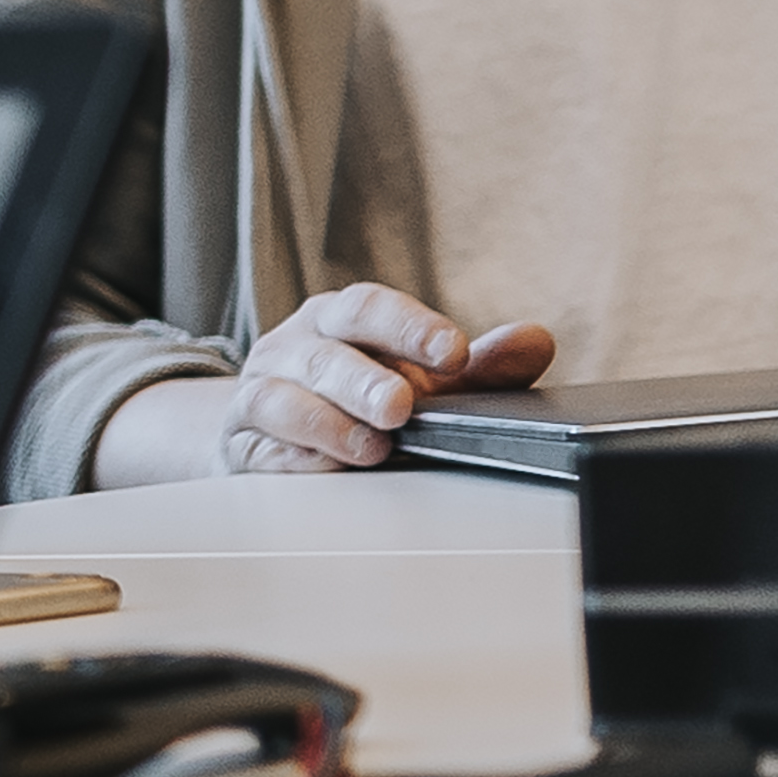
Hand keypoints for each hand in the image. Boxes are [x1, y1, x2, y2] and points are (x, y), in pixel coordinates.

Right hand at [192, 285, 547, 474]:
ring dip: (327, 424)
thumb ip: (477, 368)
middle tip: (402, 406)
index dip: (409, 327)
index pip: (368, 308)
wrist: (268, 425)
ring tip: (370, 448)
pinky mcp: (241, 439)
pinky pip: (260, 445)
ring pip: (281, 398)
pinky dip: (294, 458)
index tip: (454, 351)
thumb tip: (536, 342)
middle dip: (363, 380)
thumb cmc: (355, 395)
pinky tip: (325, 468)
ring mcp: (261, 390)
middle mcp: (293, 347)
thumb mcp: (420, 378)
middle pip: (324, 353)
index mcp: (339, 320)